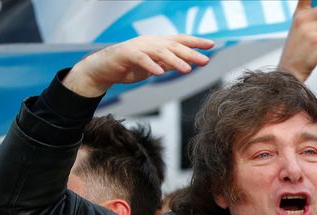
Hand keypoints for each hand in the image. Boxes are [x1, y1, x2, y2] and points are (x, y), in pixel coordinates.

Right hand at [63, 35, 213, 96]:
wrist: (104, 68)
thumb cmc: (129, 66)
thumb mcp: (154, 66)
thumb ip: (168, 64)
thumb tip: (186, 64)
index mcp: (158, 43)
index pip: (180, 40)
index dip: (196, 42)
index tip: (212, 45)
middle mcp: (150, 42)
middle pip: (174, 46)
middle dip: (191, 53)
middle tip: (205, 61)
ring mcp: (139, 47)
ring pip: (160, 52)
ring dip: (175, 60)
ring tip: (187, 70)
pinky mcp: (127, 55)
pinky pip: (142, 60)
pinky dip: (152, 65)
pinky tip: (160, 72)